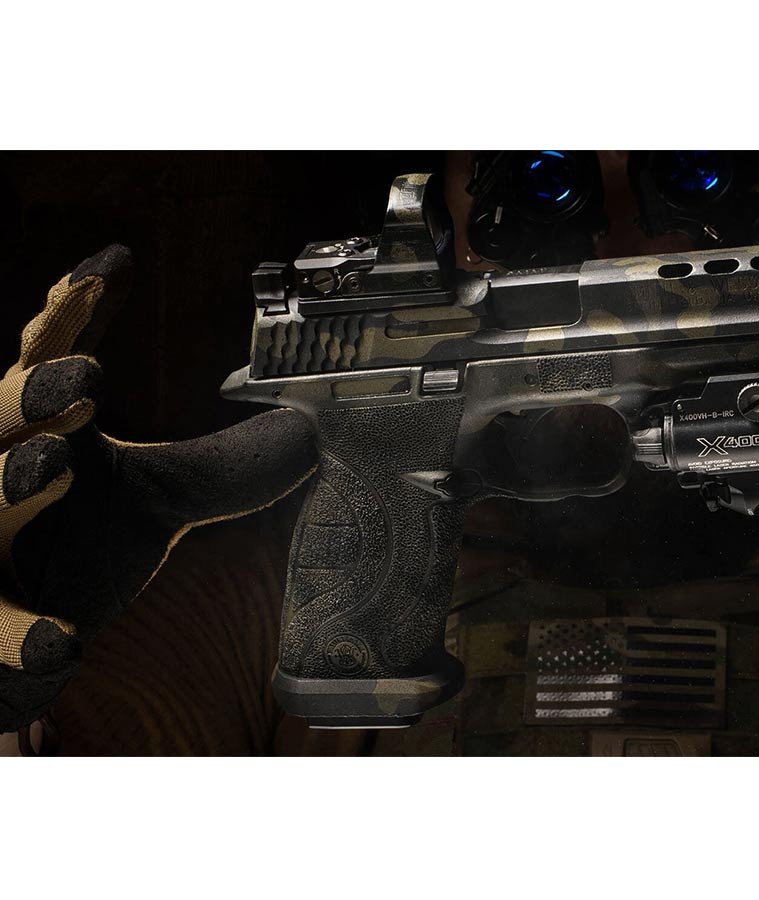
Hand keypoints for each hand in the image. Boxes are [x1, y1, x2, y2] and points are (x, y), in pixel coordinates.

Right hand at [0, 246, 317, 732]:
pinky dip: (18, 641)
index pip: (47, 361)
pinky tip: (60, 641)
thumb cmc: (87, 545)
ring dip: (9, 479)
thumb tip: (309, 431)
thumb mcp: (165, 498)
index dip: (69, 314)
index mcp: (44, 434)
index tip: (111, 269)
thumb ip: (232, 467)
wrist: (34, 635)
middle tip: (83, 380)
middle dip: (30, 394)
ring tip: (54, 464)